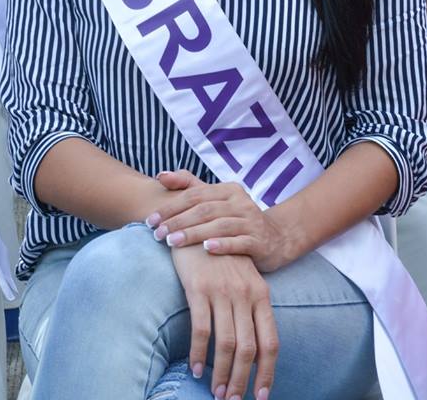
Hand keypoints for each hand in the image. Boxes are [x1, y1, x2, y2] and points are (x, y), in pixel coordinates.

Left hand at [146, 172, 287, 271]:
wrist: (276, 239)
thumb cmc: (237, 220)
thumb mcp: (216, 201)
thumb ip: (189, 186)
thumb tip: (160, 175)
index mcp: (228, 190)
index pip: (194, 195)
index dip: (171, 207)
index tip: (150, 221)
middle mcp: (241, 201)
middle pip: (204, 210)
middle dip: (177, 222)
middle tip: (156, 234)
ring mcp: (251, 221)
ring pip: (219, 225)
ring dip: (193, 233)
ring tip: (172, 243)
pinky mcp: (259, 241)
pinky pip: (240, 242)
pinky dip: (223, 244)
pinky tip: (207, 249)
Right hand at [171, 243, 277, 399]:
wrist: (196, 226)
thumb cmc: (221, 258)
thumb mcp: (244, 280)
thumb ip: (251, 309)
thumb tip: (254, 349)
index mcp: (261, 294)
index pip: (270, 341)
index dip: (267, 372)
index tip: (262, 395)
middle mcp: (245, 294)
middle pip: (248, 349)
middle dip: (242, 381)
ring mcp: (222, 291)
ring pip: (226, 344)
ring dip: (221, 374)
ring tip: (216, 393)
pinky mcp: (198, 289)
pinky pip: (200, 330)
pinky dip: (198, 354)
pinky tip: (195, 368)